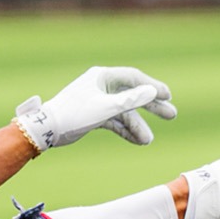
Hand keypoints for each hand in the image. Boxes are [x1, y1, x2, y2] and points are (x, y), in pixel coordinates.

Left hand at [13, 66, 177, 151]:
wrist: (47, 130)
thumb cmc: (74, 114)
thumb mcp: (106, 107)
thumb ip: (130, 100)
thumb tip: (153, 91)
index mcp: (103, 77)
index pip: (134, 78)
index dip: (153, 87)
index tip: (168, 96)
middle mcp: (102, 86)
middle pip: (132, 94)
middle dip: (151, 106)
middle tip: (171, 114)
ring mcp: (98, 101)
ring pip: (124, 112)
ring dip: (137, 125)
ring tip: (148, 140)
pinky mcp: (93, 116)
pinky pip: (114, 122)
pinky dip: (125, 131)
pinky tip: (138, 141)